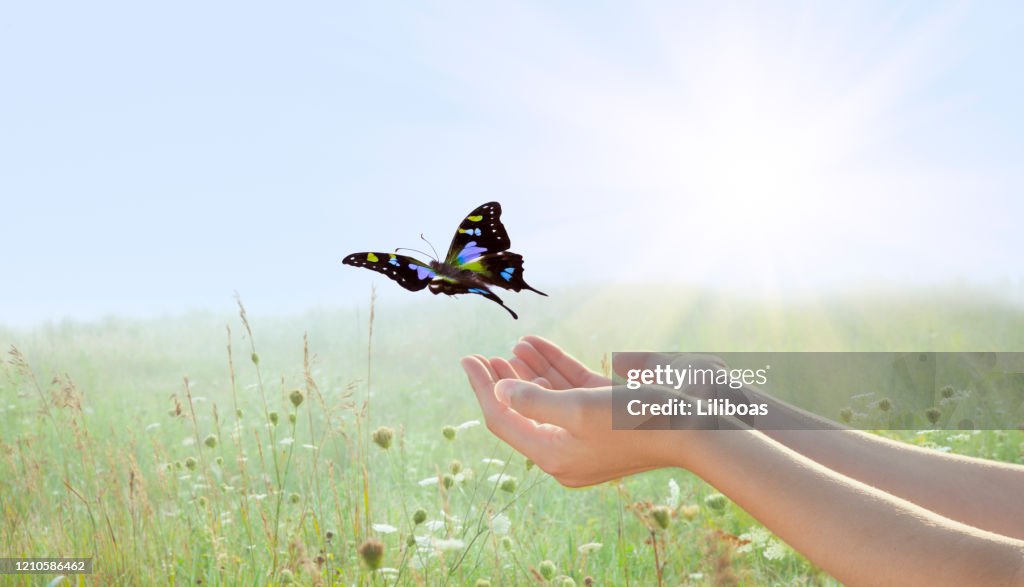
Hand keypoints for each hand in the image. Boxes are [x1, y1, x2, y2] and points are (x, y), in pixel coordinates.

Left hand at [461, 336, 695, 486]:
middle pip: (521, 412)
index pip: (503, 419)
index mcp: (553, 455)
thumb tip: (500, 391)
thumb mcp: (579, 408)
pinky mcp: (603, 420)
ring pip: (546, 399)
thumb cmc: (635, 420)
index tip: (467, 359)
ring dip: (528, 371)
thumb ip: (534, 400)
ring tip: (511, 345)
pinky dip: (555, 370)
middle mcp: (565, 451)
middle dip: (502, 381)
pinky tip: (537, 345)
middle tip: (480, 356)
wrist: (693, 431)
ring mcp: (584, 437)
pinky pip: (570, 394)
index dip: (483, 387)